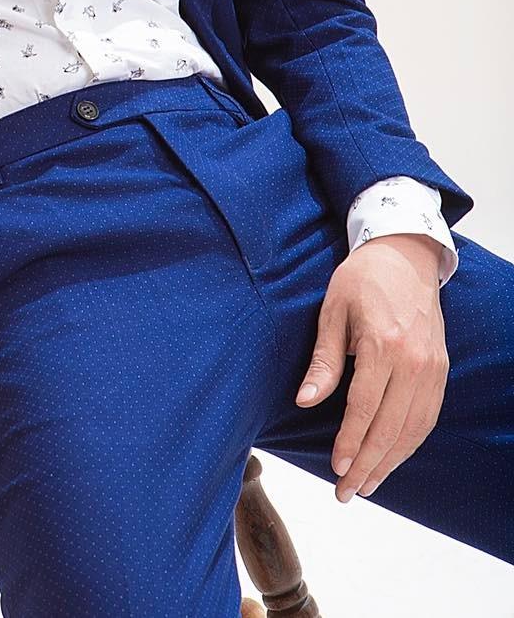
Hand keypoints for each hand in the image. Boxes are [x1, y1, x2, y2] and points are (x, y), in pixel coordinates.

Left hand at [294, 232, 449, 503]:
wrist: (406, 256)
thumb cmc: (361, 279)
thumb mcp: (332, 310)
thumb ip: (324, 359)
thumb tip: (306, 400)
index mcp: (384, 344)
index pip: (365, 408)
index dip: (350, 443)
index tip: (336, 469)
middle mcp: (414, 361)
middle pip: (390, 427)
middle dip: (367, 464)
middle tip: (346, 492)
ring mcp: (433, 368)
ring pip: (413, 429)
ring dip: (391, 462)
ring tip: (367, 485)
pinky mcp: (441, 370)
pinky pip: (427, 416)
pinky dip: (410, 443)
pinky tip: (392, 458)